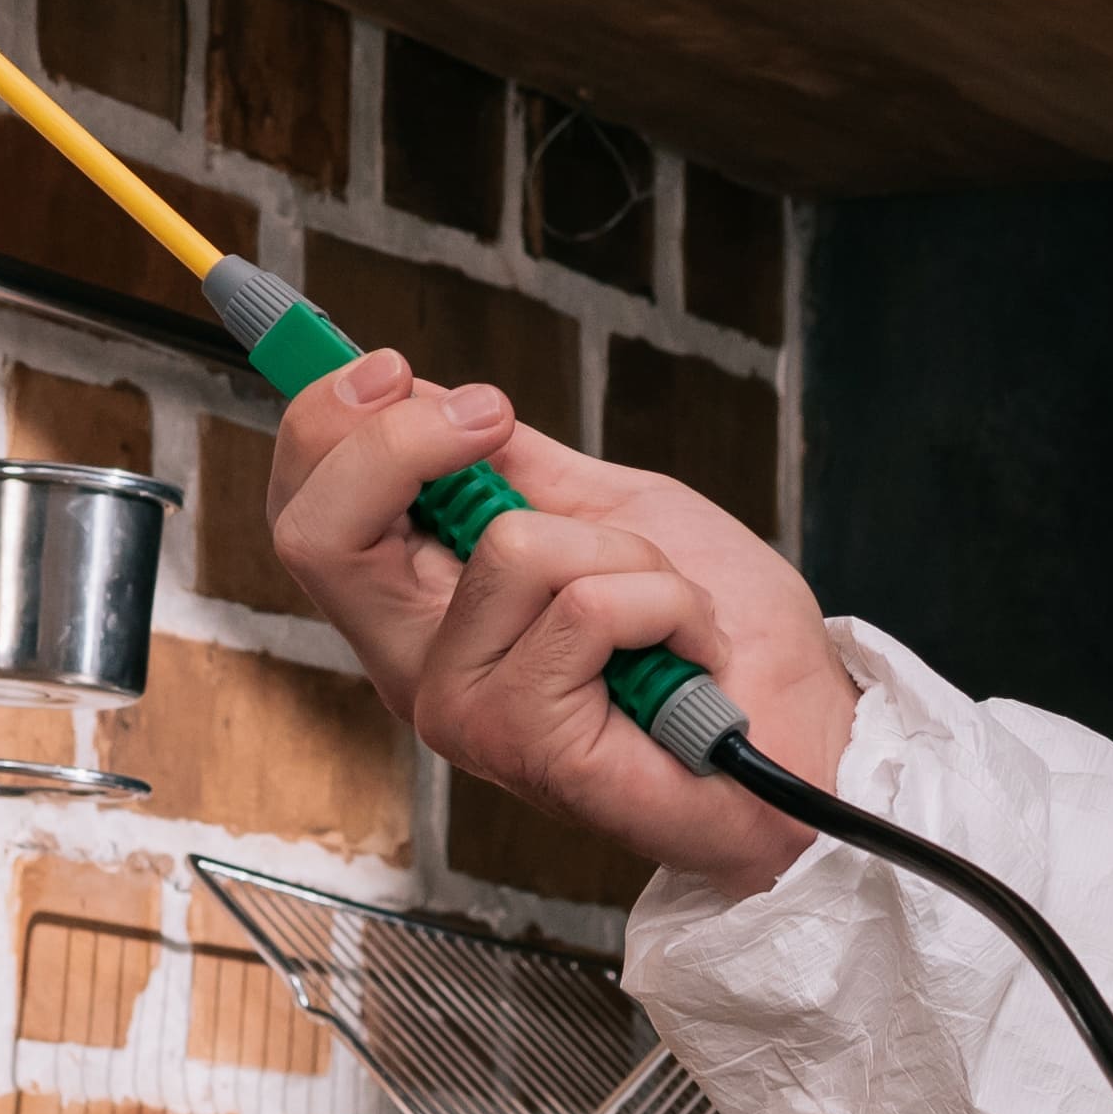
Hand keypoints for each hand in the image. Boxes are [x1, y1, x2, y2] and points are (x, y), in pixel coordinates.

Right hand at [261, 355, 859, 896]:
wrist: (806, 732)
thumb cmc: (718, 638)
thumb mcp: (606, 512)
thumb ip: (511, 466)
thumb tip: (426, 392)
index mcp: (423, 608)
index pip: (306, 518)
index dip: (323, 426)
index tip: (394, 370)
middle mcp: (419, 665)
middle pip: (319, 533)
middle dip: (401, 440)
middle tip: (493, 415)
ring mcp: (464, 710)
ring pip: (508, 546)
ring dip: (622, 549)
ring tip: (664, 603)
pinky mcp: (524, 743)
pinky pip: (588, 606)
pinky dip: (665, 602)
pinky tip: (685, 652)